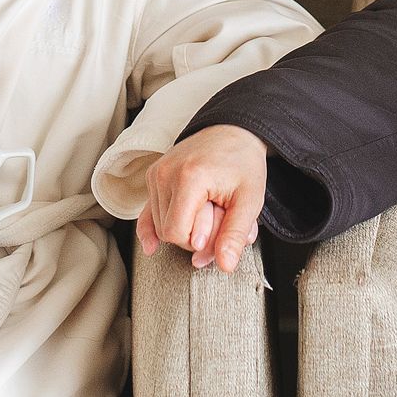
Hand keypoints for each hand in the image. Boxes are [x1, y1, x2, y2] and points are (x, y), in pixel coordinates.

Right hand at [135, 125, 267, 272]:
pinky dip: (151, 230)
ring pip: (159, 225)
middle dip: (194, 235)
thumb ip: (235, 234)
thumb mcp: (250, 199)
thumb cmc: (243, 162)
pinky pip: (145, 213)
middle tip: (219, 216)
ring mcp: (156, 173)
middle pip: (167, 232)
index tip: (218, 227)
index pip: (177, 234)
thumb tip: (224, 266)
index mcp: (189, 178)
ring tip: (208, 209)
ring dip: (185, 227)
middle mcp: (165, 174)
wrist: (233, 131)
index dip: (198, 241)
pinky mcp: (153, 176)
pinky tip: (151, 247)